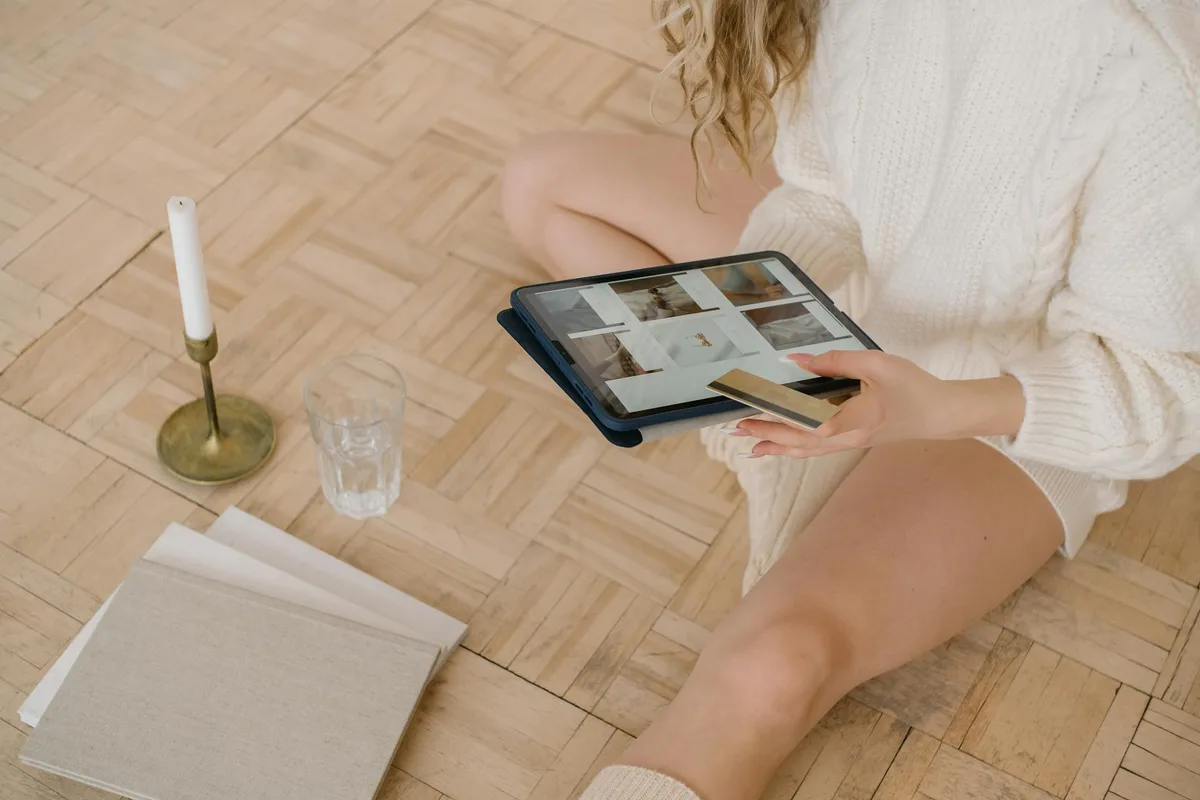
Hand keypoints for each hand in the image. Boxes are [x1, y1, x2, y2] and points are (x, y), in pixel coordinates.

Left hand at [727, 350, 1026, 458]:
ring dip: (778, 446)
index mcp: (851, 420)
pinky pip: (817, 448)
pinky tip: (783, 447)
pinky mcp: (853, 440)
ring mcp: (849, 442)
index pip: (804, 424)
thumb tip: (798, 360)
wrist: (940, 413)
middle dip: (767, 434)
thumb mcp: (876, 364)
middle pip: (798, 440)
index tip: (751, 412)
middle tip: (737, 428)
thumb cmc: (913, 387)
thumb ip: (835, 361)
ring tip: (751, 446)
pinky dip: (795, 448)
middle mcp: (845, 437)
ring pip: (806, 449)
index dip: (776, 420)